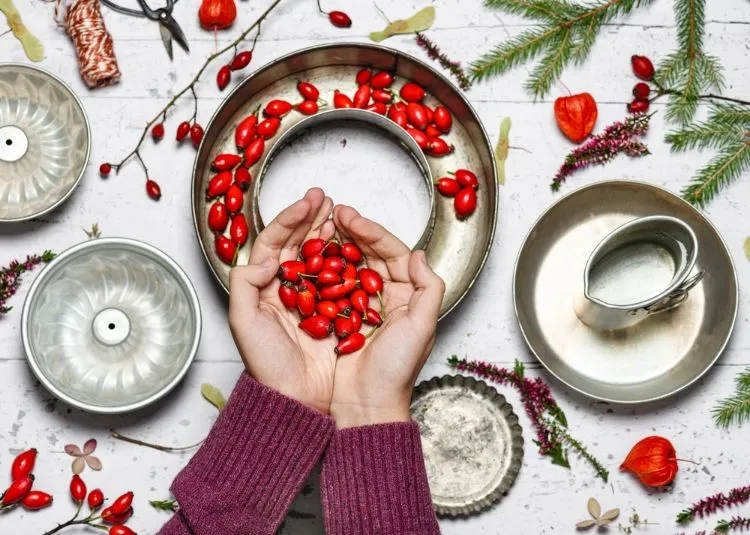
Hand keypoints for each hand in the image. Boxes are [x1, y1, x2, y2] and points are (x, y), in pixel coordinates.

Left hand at [228, 188, 337, 412]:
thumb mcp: (243, 324)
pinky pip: (341, 279)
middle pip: (298, 243)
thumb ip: (246, 284)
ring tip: (340, 214)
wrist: (297, 397)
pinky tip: (354, 245)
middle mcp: (287, 287)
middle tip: (325, 197)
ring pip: (320, 256)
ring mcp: (312, 297)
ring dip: (329, 233)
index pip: (275, 242)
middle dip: (311, 218)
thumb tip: (269, 257)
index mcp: (264, 286)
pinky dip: (347, 259)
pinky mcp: (334, 310)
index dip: (290, 218)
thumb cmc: (267, 365)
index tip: (308, 202)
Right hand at [329, 206, 444, 427]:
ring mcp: (358, 306)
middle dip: (351, 231)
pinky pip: (329, 286)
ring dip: (335, 245)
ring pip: (347, 265)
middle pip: (368, 254)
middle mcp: (384, 297)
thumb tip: (419, 253)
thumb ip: (428, 288)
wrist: (365, 405)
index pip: (391, 253)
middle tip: (333, 212)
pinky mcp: (336, 317)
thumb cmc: (395, 372)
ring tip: (320, 226)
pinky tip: (310, 256)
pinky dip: (320, 269)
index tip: (351, 217)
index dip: (372, 232)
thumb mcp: (422, 327)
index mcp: (407, 296)